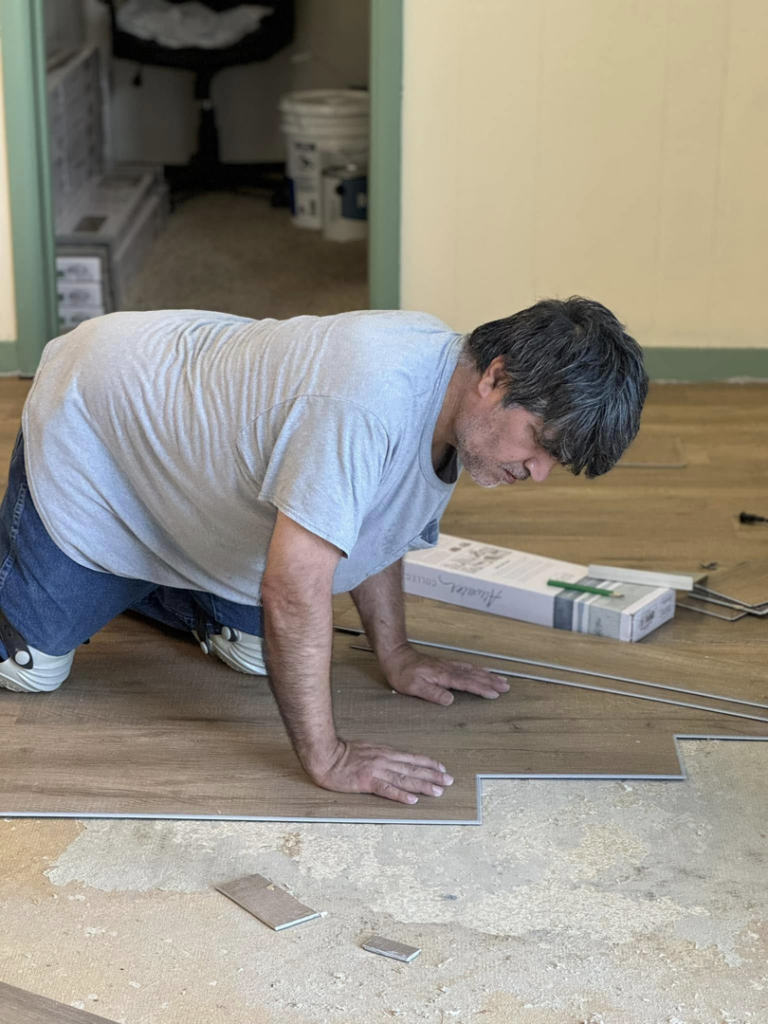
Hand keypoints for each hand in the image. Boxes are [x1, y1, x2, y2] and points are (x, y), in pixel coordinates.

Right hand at [307, 739, 453, 804]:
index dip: (428, 763)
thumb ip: (382, 755)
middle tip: (449, 781)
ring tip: (438, 791)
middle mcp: (384, 760)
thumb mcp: (367, 749)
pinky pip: (387, 789)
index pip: (411, 759)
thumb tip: (396, 760)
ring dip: (423, 785)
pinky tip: (412, 800)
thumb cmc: (343, 753)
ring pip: (404, 779)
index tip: (442, 768)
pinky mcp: (367, 782)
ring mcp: (376, 771)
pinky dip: (401, 795)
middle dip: (433, 775)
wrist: (326, 756)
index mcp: (385, 753)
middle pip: (413, 769)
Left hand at [383, 646, 509, 705]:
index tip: (495, 694)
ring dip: (488, 675)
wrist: (396, 655)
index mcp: (443, 676)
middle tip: (506, 687)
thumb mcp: (413, 687)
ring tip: (501, 680)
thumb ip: (433, 693)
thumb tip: (451, 700)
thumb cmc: (402, 673)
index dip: (482, 689)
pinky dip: (478, 669)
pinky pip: (466, 666)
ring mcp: (448, 665)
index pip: (467, 683)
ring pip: (472, 670)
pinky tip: (482, 670)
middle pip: (474, 675)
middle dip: (491, 681)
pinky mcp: (445, 664)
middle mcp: (449, 669)